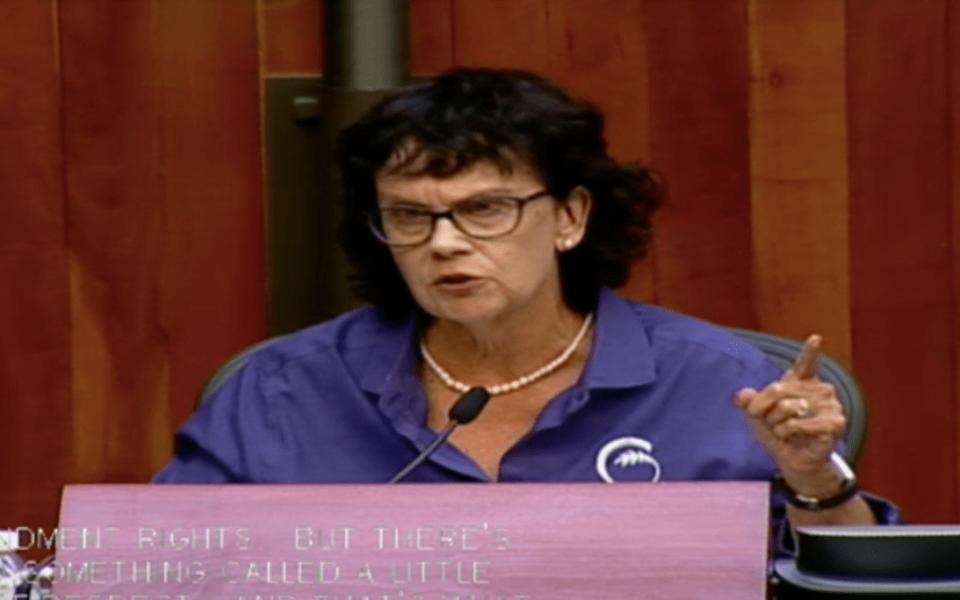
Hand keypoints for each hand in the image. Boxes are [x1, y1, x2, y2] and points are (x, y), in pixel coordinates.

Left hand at [735, 334, 846, 494]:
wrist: (790, 458)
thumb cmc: (776, 432)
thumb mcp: (756, 415)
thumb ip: (748, 401)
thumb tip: (742, 396)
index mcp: (803, 382)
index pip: (806, 363)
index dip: (810, 351)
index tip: (815, 338)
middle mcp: (820, 389)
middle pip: (778, 389)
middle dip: (765, 409)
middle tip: (771, 422)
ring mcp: (831, 406)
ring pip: (788, 407)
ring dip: (777, 424)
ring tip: (786, 431)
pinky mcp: (835, 423)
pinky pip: (797, 423)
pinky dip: (787, 432)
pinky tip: (794, 437)